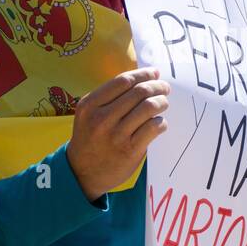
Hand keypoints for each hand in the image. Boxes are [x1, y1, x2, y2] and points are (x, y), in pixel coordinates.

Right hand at [66, 67, 169, 201]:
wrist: (81, 172)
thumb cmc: (89, 138)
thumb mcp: (88, 114)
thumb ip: (109, 97)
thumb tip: (142, 78)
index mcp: (90, 105)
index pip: (123, 81)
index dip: (143, 74)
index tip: (154, 73)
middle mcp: (101, 118)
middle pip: (139, 92)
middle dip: (157, 86)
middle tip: (164, 88)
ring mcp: (116, 135)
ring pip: (148, 108)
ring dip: (161, 102)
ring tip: (164, 103)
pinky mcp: (130, 150)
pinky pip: (153, 128)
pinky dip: (161, 122)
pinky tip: (159, 123)